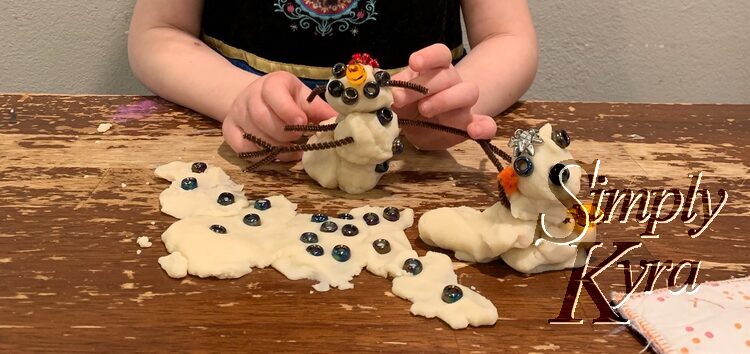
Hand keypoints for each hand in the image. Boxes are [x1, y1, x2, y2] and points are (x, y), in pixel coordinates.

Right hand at [222, 71, 337, 160]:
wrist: (255, 98)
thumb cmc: (287, 99)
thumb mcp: (304, 98)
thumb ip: (320, 110)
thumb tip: (341, 123)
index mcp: (272, 83)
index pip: (274, 93)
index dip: (288, 110)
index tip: (302, 123)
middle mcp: (250, 96)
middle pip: (263, 118)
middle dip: (284, 134)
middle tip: (297, 139)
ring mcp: (237, 113)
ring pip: (254, 136)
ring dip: (276, 147)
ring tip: (291, 149)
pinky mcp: (230, 130)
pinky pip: (242, 148)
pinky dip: (260, 155)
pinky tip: (274, 153)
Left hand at [391, 44, 496, 149]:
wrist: (421, 127)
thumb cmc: (409, 105)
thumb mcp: (398, 95)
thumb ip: (396, 91)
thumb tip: (389, 91)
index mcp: (436, 69)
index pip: (440, 54)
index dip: (429, 56)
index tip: (414, 63)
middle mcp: (453, 82)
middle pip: (448, 75)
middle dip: (425, 85)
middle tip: (401, 98)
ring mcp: (464, 104)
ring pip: (468, 93)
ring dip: (446, 100)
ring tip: (424, 110)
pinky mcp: (470, 125)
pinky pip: (487, 124)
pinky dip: (484, 127)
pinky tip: (475, 132)